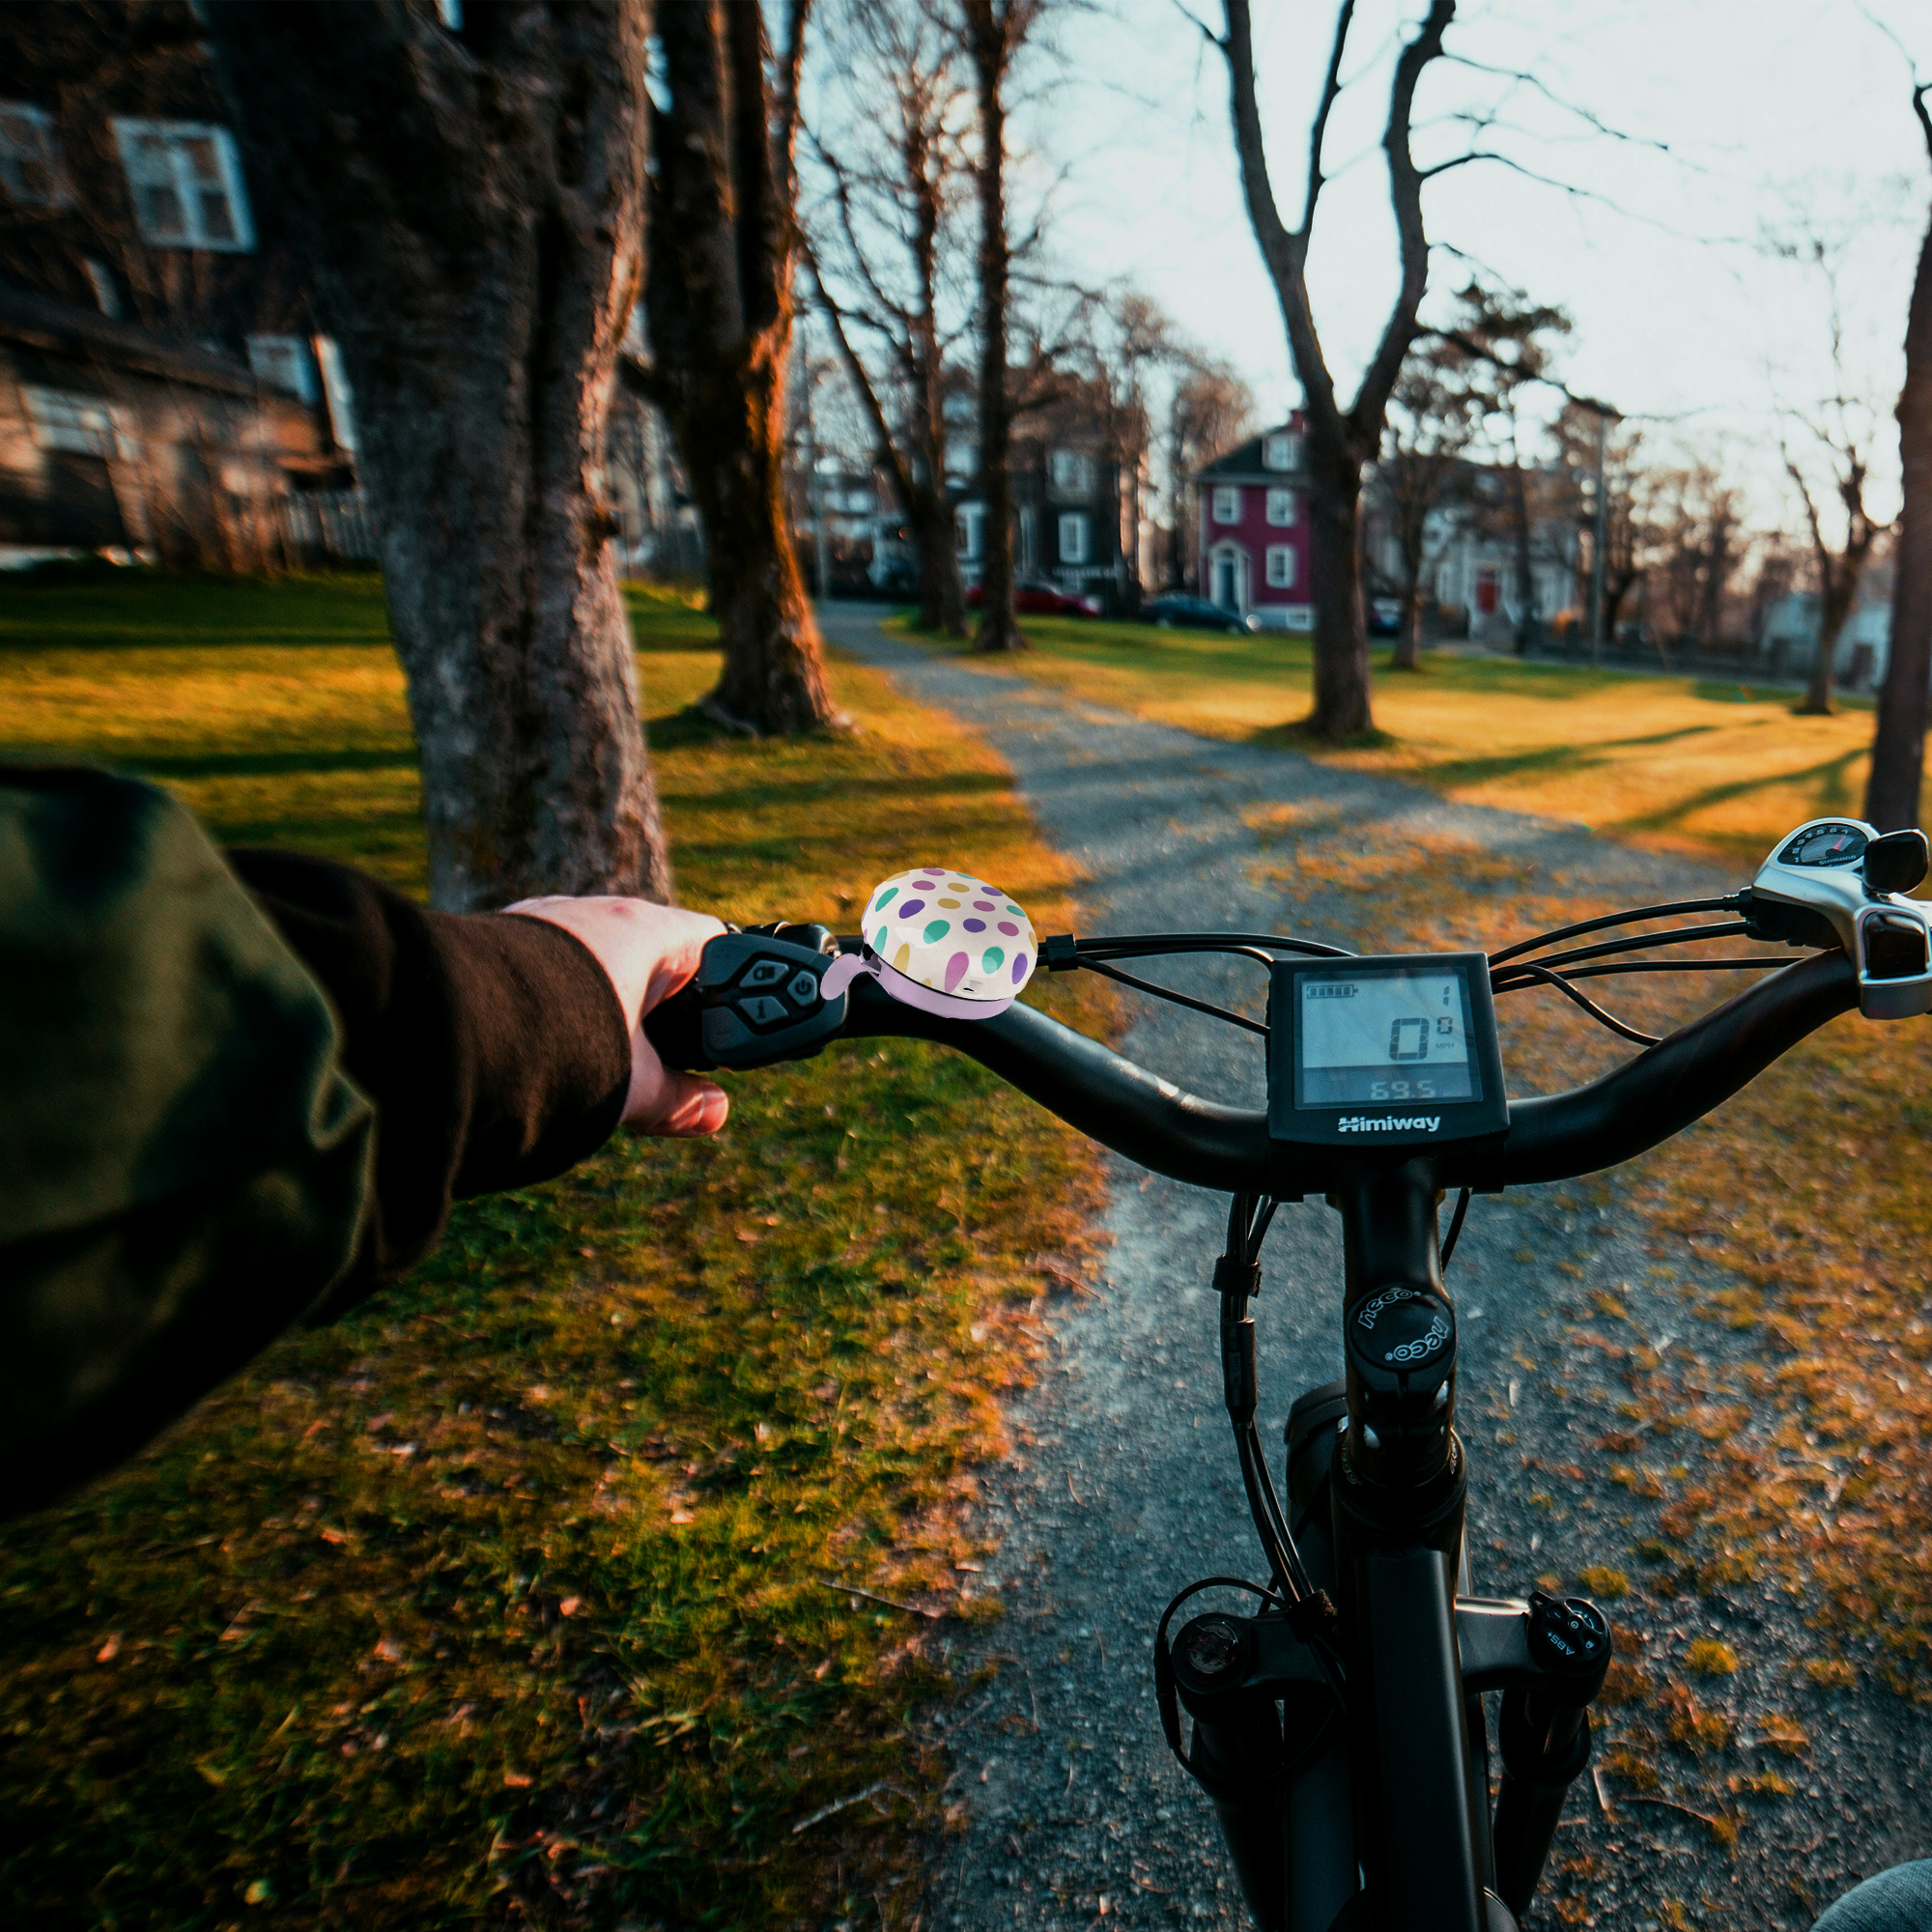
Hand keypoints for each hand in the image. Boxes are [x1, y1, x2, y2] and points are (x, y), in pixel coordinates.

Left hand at [503, 896, 728, 1135]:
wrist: (450, 1033)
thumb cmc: (560, 1046)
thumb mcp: (632, 1083)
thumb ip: (679, 1100)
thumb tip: (715, 1111)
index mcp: (643, 930)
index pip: (711, 943)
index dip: (729, 985)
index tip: (728, 1029)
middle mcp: (594, 912)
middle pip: (651, 954)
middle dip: (659, 1007)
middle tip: (663, 1060)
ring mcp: (542, 923)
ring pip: (596, 962)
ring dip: (605, 1005)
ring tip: (596, 1058)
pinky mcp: (502, 943)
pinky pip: (549, 969)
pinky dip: (559, 1003)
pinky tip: (548, 1043)